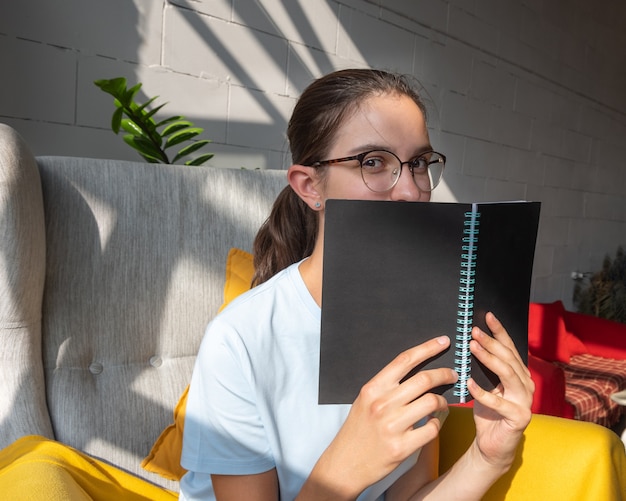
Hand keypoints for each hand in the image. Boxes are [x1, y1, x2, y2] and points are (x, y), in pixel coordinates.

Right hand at [303, 336, 457, 499]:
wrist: (345, 463)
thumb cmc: (358, 429)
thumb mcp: (365, 400)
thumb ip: (387, 386)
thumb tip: (417, 372)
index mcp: (373, 388)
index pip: (404, 360)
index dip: (427, 348)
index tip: (443, 342)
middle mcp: (382, 404)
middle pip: (424, 380)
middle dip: (444, 374)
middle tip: (453, 375)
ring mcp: (392, 426)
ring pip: (432, 402)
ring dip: (443, 401)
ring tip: (442, 403)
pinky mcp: (402, 447)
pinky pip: (432, 428)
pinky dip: (438, 424)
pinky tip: (434, 422)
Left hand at [468, 312, 533, 471]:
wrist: (492, 444)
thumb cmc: (487, 412)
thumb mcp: (484, 384)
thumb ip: (483, 367)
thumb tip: (469, 343)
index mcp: (519, 374)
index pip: (510, 348)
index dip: (499, 331)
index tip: (487, 316)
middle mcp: (526, 384)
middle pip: (508, 358)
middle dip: (491, 342)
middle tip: (473, 331)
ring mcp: (525, 401)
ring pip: (507, 374)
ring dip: (489, 359)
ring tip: (472, 348)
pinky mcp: (519, 417)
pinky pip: (499, 402)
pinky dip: (483, 392)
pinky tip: (469, 383)